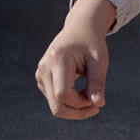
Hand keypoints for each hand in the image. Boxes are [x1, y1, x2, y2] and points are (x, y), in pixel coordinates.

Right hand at [35, 0, 114, 119]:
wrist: (80, 27)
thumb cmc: (92, 42)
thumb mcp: (99, 60)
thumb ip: (97, 82)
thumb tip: (99, 104)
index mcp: (57, 59)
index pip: (63, 94)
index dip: (80, 103)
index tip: (96, 100)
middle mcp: (44, 68)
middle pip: (56, 105)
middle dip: (77, 111)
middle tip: (96, 106)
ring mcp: (40, 74)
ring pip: (55, 105)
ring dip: (74, 106)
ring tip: (89, 92)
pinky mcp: (41, 78)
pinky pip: (54, 99)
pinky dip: (68, 101)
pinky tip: (80, 89)